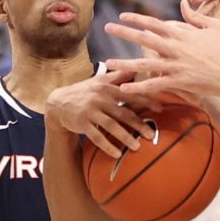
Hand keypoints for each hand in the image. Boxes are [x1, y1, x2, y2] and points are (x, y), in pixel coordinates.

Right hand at [45, 71, 162, 157]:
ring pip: (111, 126)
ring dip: (125, 137)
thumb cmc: (84, 91)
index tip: (160, 109)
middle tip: (152, 135)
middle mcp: (99, 98)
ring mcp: (90, 111)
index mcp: (107, 87)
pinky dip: (107, 146)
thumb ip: (119, 76)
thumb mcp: (100, 80)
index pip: (130, 94)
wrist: (58, 102)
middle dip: (139, 124)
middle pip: (123, 112)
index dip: (146, 101)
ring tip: (137, 147)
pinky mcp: (81, 123)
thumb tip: (137, 66)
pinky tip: (117, 154)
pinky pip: (96, 136)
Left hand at [105, 0, 219, 100]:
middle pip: (144, 39)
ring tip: (107, 63)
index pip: (154, 23)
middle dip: (124, 32)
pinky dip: (139, 88)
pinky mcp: (178, 82)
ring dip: (124, 64)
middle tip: (106, 27)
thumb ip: (195, 15)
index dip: (137, 18)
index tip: (122, 15)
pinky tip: (124, 89)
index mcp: (182, 34)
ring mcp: (175, 66)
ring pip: (145, 64)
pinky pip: (154, 85)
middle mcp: (175, 48)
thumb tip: (183, 3)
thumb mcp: (213, 26)